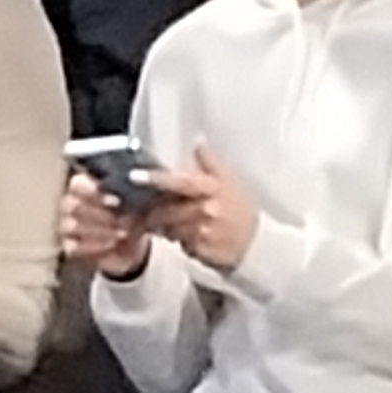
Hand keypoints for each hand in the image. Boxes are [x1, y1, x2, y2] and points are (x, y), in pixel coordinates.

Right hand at [61, 169, 155, 279]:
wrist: (134, 243)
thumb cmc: (132, 215)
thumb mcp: (138, 200)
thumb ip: (136, 188)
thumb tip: (135, 181)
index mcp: (83, 186)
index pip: (77, 185)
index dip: (94, 193)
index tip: (116, 201)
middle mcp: (70, 204)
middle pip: (73, 206)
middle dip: (101, 215)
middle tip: (123, 221)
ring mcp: (67, 226)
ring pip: (72, 226)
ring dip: (101, 231)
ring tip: (122, 233)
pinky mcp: (70, 247)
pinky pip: (74, 247)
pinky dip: (96, 247)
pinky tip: (113, 245)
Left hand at [134, 145, 256, 273]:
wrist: (256, 245)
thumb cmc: (241, 211)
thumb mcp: (231, 182)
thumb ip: (211, 163)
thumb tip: (198, 142)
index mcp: (211, 189)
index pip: (179, 182)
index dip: (156, 179)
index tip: (135, 175)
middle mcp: (204, 210)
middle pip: (166, 207)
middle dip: (153, 208)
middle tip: (147, 205)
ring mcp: (200, 232)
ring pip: (167, 226)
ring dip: (161, 223)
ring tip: (165, 220)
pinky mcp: (197, 250)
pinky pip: (176, 242)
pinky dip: (173, 237)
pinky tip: (180, 234)